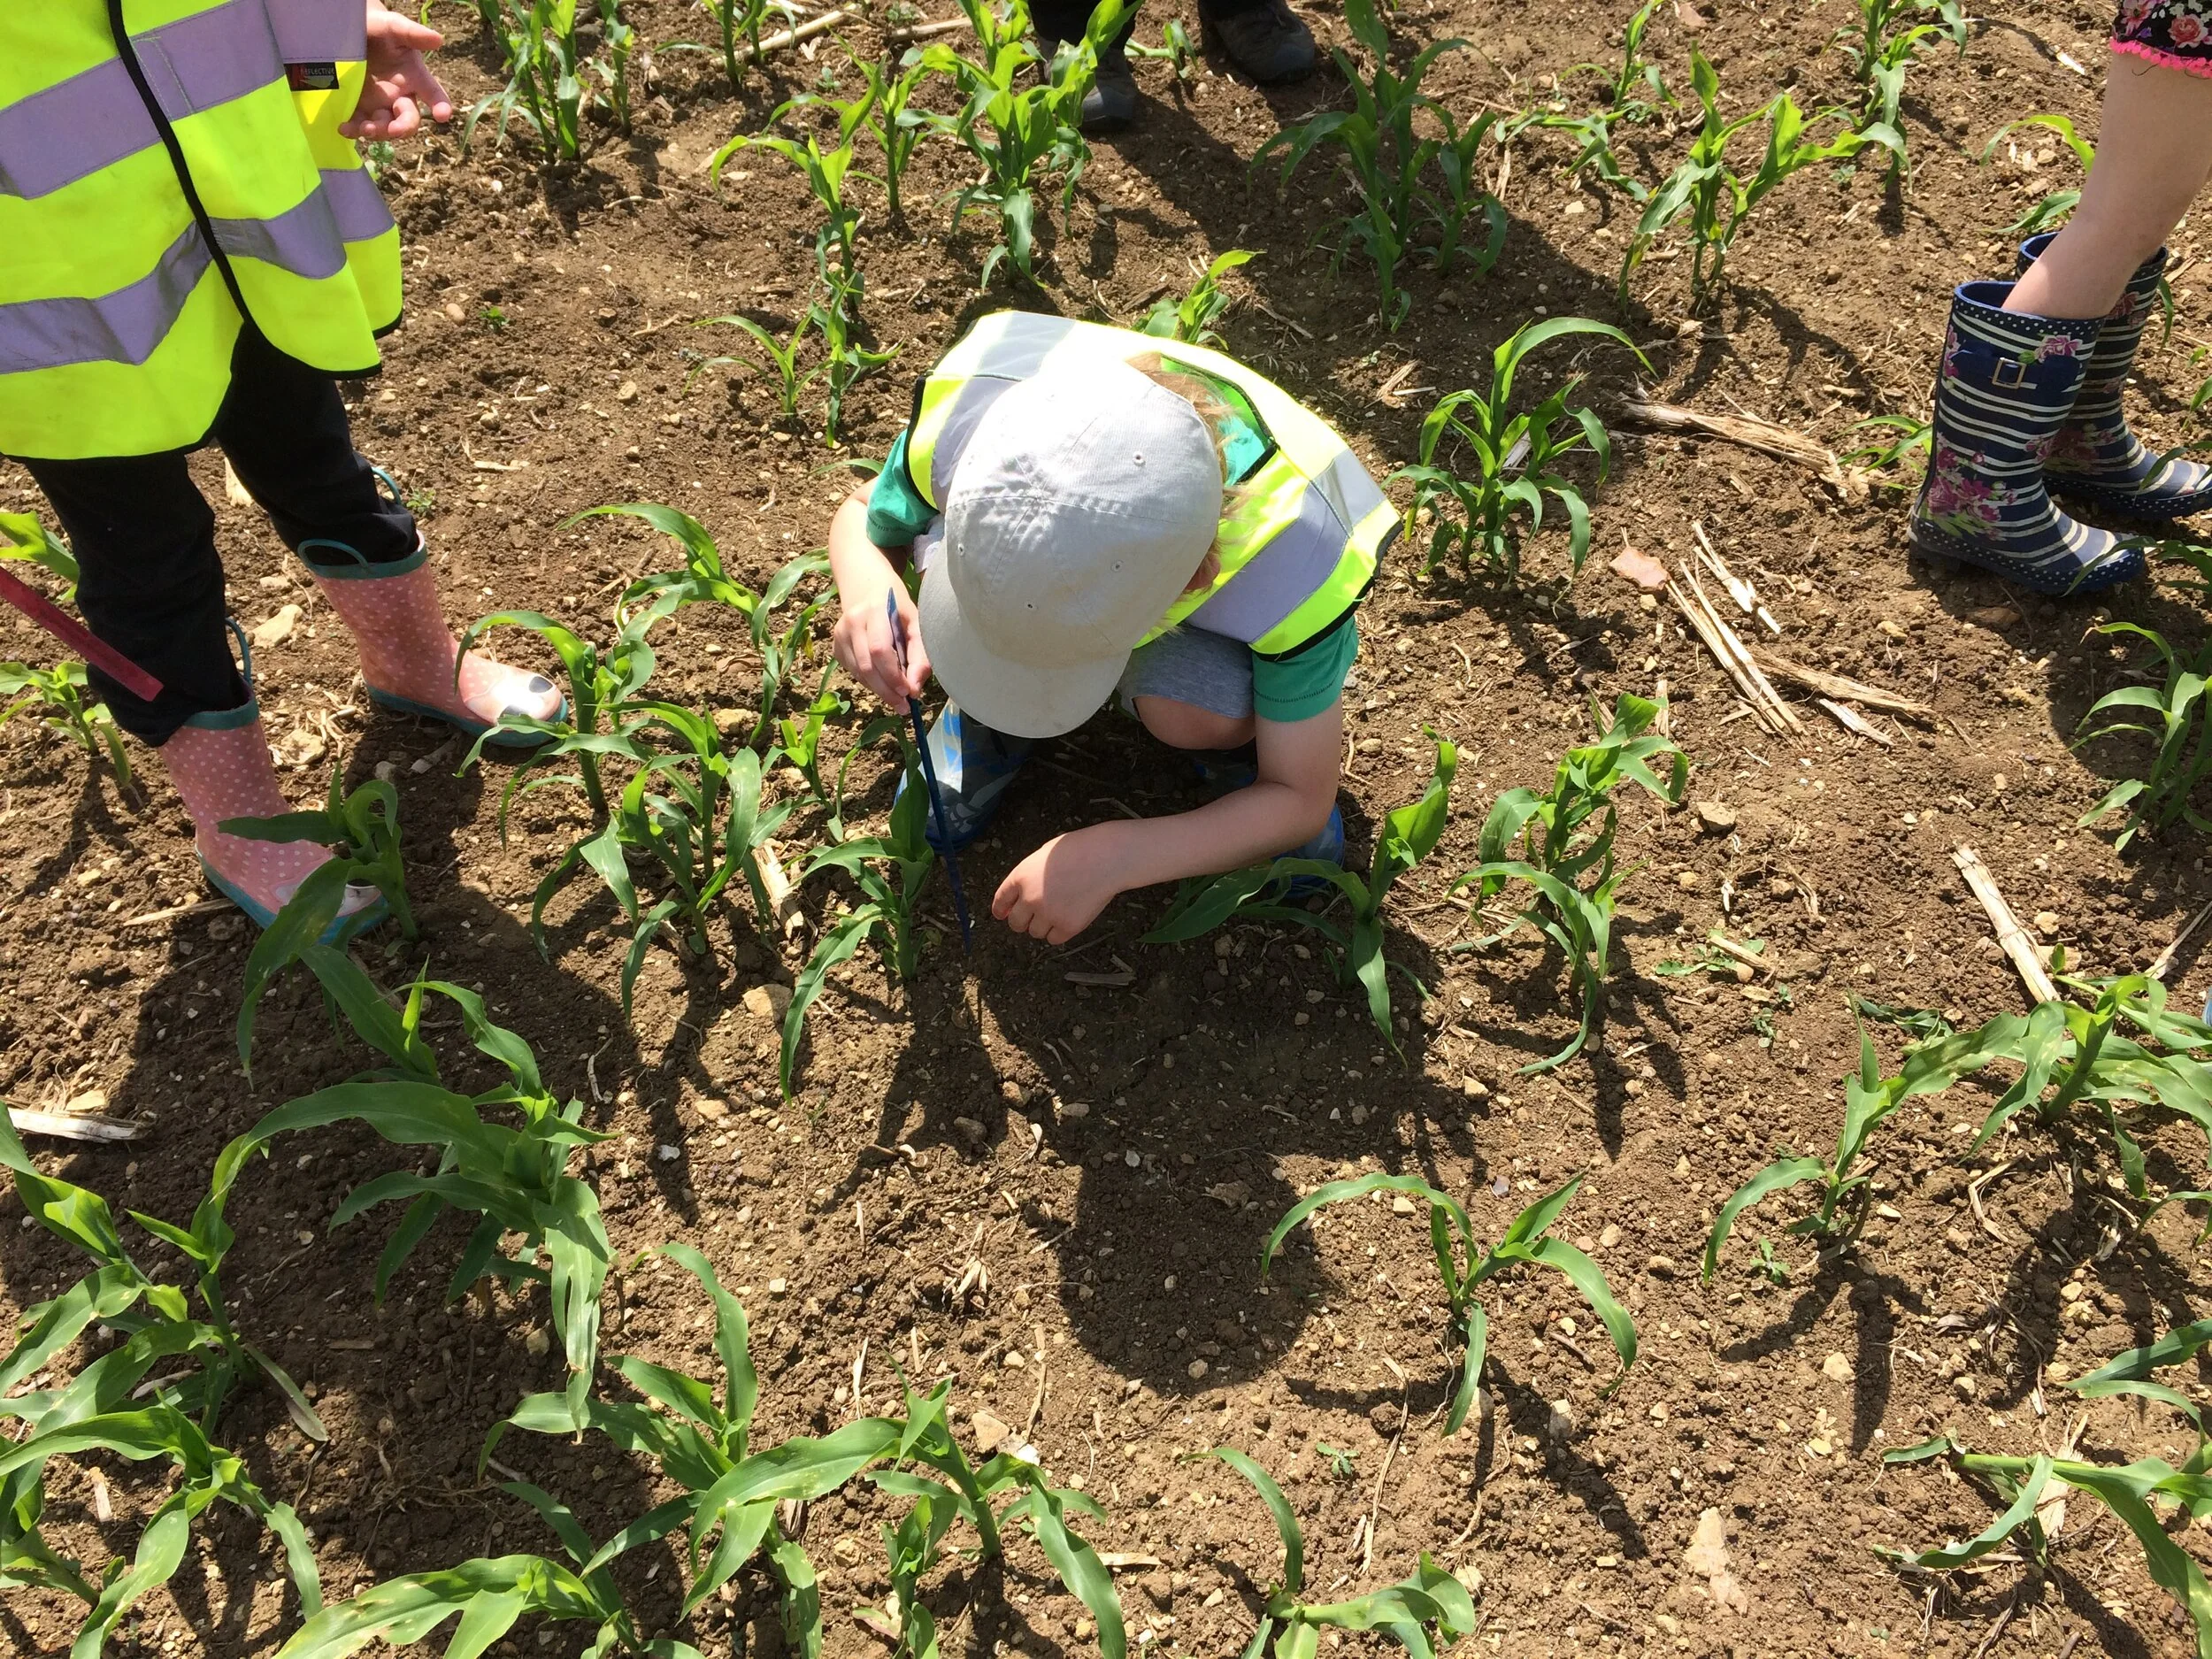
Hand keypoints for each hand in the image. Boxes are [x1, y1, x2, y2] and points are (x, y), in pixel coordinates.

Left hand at [343, 2, 453, 139]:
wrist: (349, 30)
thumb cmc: (378, 28)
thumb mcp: (394, 27)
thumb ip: (413, 34)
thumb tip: (438, 39)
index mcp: (414, 79)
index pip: (433, 95)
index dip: (441, 106)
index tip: (442, 115)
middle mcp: (400, 97)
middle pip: (408, 121)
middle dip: (403, 127)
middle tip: (394, 129)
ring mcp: (379, 105)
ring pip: (385, 128)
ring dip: (378, 132)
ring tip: (365, 129)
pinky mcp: (359, 109)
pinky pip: (359, 125)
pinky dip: (354, 130)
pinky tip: (345, 128)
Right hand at [832, 582, 929, 707]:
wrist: (867, 587)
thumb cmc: (897, 607)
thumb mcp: (916, 623)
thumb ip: (920, 655)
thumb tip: (914, 690)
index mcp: (875, 611)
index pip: (879, 650)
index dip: (893, 675)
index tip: (909, 691)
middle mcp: (852, 622)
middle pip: (867, 667)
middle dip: (887, 691)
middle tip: (904, 706)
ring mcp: (840, 635)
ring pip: (859, 673)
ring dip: (879, 690)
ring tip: (897, 697)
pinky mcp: (835, 646)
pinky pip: (854, 672)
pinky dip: (870, 682)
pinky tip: (882, 679)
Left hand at [993, 828, 1128, 944]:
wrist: (1105, 858)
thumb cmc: (1079, 850)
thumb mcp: (1044, 855)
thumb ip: (1029, 875)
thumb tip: (1022, 896)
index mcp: (1020, 877)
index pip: (1001, 901)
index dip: (1001, 910)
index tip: (1003, 915)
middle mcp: (1029, 898)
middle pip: (1015, 923)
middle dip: (1023, 921)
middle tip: (1036, 916)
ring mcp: (1048, 914)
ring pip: (1035, 933)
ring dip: (1044, 926)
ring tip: (1060, 910)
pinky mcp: (1067, 926)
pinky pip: (1054, 939)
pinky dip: (1059, 933)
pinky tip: (1069, 918)